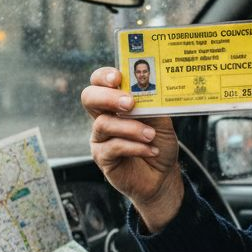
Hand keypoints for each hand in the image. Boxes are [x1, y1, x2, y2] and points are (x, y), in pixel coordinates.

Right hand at [81, 67, 183, 231]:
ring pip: (103, 124)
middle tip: (129, 103)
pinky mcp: (102, 157)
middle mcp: (103, 116)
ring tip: (151, 135)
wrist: (162, 175)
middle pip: (89, 98)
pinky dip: (135, 147)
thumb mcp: (161, 120)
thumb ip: (152, 105)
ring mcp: (100, 137)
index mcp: (115, 102)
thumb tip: (148, 91)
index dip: (104, 76)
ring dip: (131, 128)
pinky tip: (151, 150)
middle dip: (108, 97)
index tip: (118, 78)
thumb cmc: (158, 142)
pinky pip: (113, 147)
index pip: (99, 81)